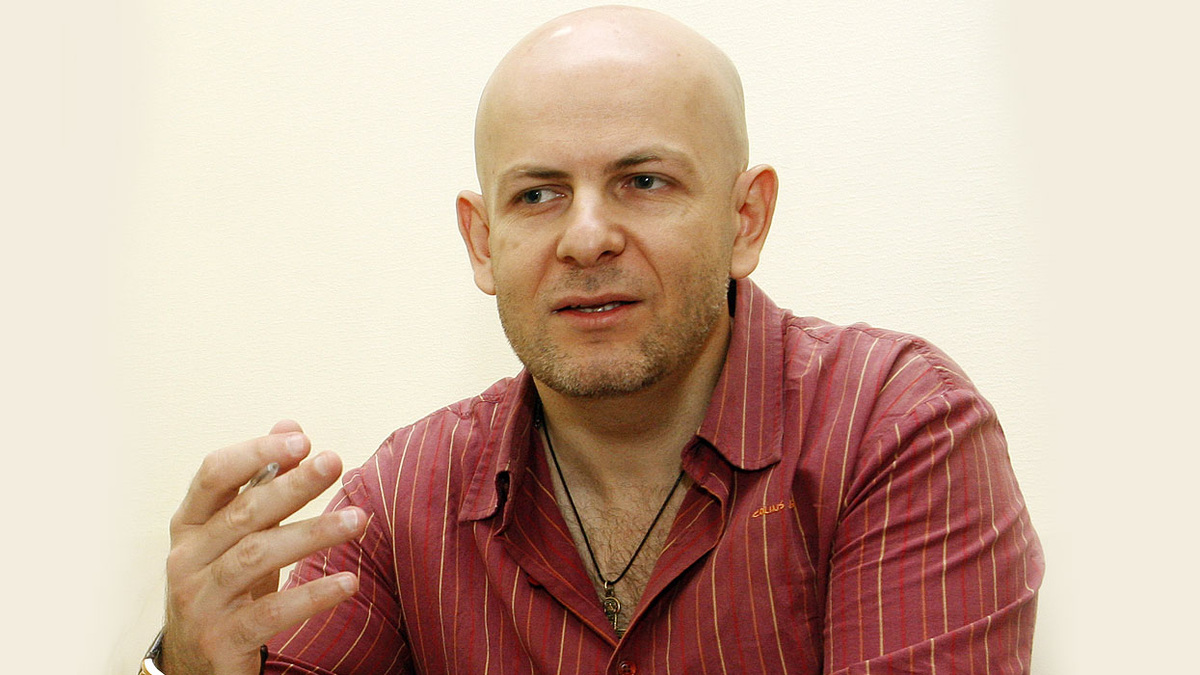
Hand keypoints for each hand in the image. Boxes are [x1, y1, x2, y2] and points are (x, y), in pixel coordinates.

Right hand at [162, 421, 367, 673]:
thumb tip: (290, 426)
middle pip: (243, 512)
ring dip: (313, 533)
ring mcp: (199, 601)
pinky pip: (269, 613)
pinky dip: (311, 595)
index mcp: (188, 525)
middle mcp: (186, 559)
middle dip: (292, 485)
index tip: (302, 439)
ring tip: (359, 520)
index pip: (213, 475)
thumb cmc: (223, 588)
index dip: (255, 452)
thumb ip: (260, 482)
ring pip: (257, 557)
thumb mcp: (236, 534)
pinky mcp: (220, 640)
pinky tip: (349, 582)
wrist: (194, 667)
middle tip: (335, 462)